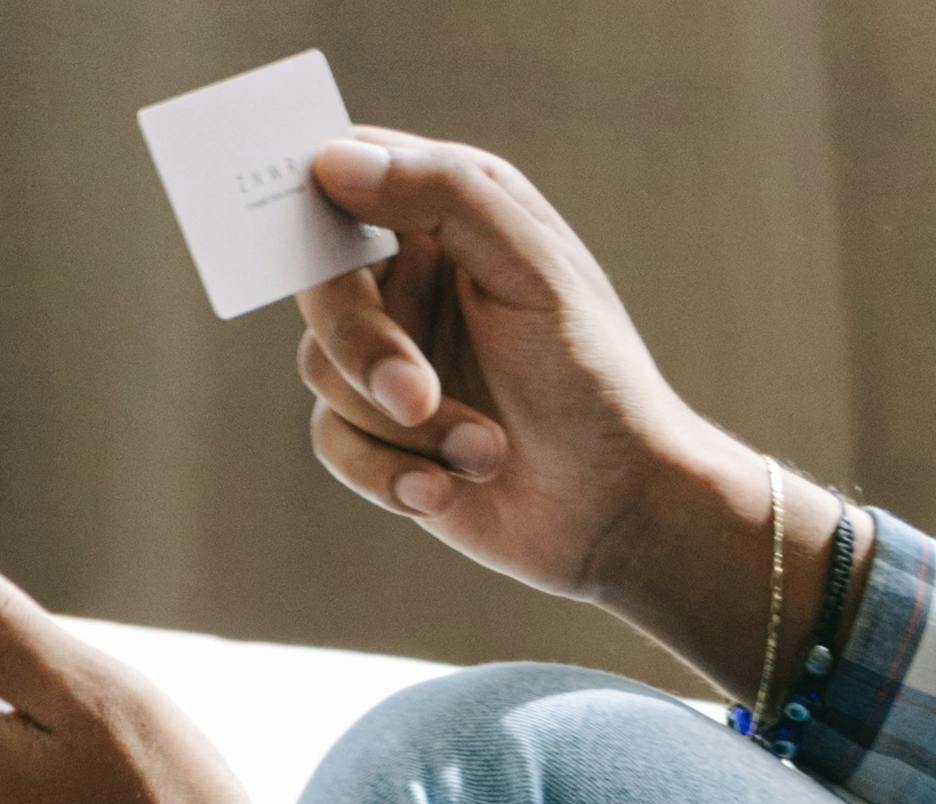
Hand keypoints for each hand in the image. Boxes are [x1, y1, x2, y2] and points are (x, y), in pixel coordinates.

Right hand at [292, 134, 748, 617]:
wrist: (617, 509)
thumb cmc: (593, 379)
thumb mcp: (532, 270)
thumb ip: (444, 194)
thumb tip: (334, 161)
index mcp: (448, 209)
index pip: (348, 173)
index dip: (317, 201)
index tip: (328, 247)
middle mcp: (409, 274)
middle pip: (320, 283)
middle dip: (361, 346)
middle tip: (416, 396)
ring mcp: (391, 355)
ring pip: (322, 369)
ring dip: (404, 427)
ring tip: (485, 452)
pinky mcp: (382, 432)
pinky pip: (333, 440)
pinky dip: (387, 473)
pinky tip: (445, 493)